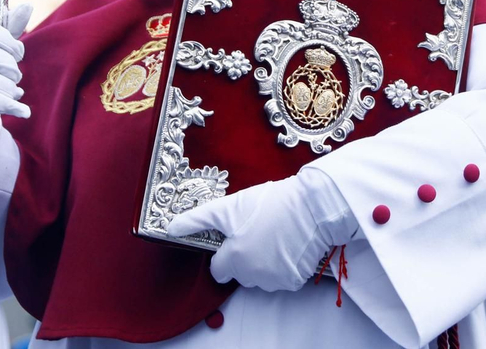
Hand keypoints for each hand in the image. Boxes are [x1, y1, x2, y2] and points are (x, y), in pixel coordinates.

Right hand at [0, 4, 32, 169]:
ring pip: (3, 84)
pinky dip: (14, 107)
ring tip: (7, 94)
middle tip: (10, 80)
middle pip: (5, 61)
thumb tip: (28, 4)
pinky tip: (23, 111)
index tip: (16, 55)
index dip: (13, 46)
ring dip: (12, 92)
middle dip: (14, 74)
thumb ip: (10, 26)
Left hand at [165, 176, 330, 291]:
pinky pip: (281, 278)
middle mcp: (251, 276)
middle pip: (240, 273)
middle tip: (258, 231)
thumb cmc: (269, 204)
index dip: (224, 252)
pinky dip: (284, 265)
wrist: (313, 206)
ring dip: (264, 262)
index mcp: (234, 259)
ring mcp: (274, 281)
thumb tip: (172, 228)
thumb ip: (198, 219)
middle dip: (245, 257)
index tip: (235, 238)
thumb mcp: (229, 207)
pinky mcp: (293, 281)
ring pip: (260, 276)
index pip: (218, 269)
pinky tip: (289, 244)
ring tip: (275, 234)